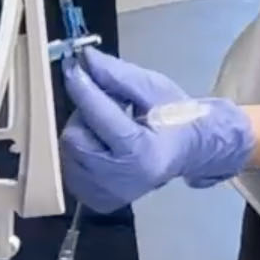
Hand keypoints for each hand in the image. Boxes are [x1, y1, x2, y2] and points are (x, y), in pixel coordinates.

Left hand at [57, 50, 254, 213]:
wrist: (191, 151)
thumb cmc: (176, 116)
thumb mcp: (153, 90)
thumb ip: (118, 75)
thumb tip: (85, 59)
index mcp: (142, 151)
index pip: (101, 116)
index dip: (84, 88)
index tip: (73, 67)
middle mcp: (121, 178)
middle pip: (75, 137)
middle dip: (84, 114)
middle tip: (104, 104)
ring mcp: (107, 193)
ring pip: (68, 152)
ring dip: (81, 132)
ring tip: (106, 127)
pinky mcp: (96, 200)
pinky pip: (70, 169)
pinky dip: (79, 152)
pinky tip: (101, 146)